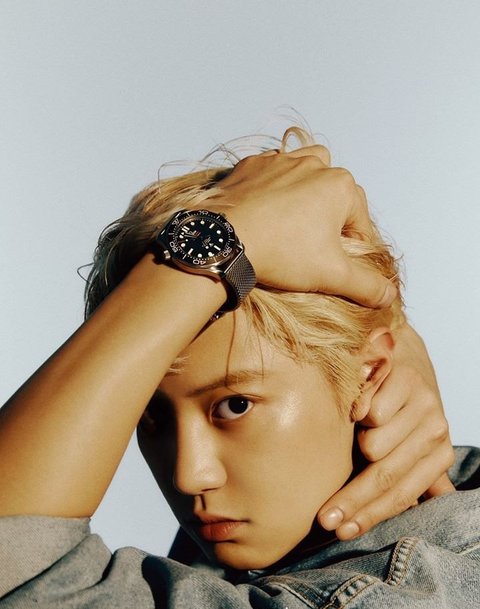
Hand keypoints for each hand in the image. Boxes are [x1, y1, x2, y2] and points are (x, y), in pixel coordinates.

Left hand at [214, 146, 396, 307]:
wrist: (224, 241)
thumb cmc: (282, 254)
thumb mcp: (332, 276)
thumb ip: (367, 286)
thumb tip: (389, 294)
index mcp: (341, 186)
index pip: (359, 220)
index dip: (353, 247)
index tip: (336, 265)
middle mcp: (314, 164)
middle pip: (334, 193)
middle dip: (330, 216)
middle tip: (313, 244)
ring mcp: (280, 161)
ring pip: (305, 172)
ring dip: (305, 192)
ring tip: (293, 221)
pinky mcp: (251, 165)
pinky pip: (270, 172)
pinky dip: (272, 187)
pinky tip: (264, 211)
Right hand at [318, 323, 455, 539]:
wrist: (401, 352)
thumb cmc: (401, 404)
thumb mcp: (412, 443)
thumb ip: (419, 476)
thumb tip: (433, 506)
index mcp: (439, 452)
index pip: (402, 494)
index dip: (370, 515)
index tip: (340, 530)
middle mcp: (437, 429)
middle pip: (386, 476)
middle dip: (351, 501)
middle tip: (324, 518)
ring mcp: (424, 403)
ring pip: (374, 446)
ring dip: (353, 443)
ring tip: (349, 430)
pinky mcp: (405, 378)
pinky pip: (370, 412)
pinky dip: (355, 411)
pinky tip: (350, 406)